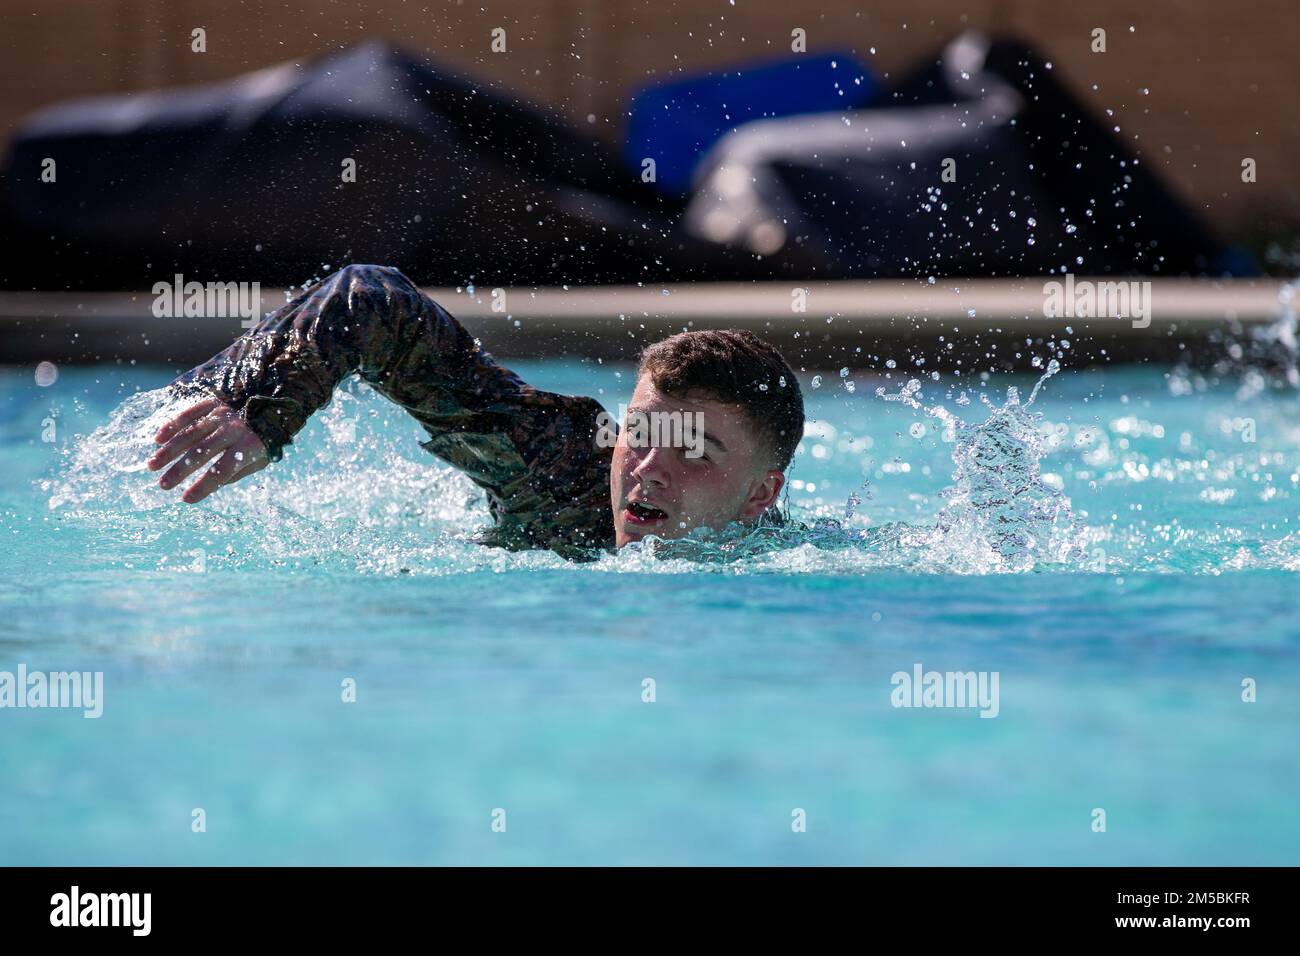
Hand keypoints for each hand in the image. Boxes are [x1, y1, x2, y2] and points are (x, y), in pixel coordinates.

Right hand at [148, 397, 268, 502]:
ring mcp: (221, 414)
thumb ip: (237, 472)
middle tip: (163, 485)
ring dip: (169, 450)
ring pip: (190, 433)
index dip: (204, 486)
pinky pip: (189, 413)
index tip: (186, 499)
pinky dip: (173, 425)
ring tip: (152, 465)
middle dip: (180, 470)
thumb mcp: (261, 458)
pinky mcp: (213, 402)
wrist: (274, 399)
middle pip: (202, 452)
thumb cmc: (264, 437)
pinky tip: (158, 439)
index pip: (223, 470)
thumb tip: (211, 484)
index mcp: (248, 447)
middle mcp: (233, 430)